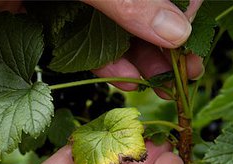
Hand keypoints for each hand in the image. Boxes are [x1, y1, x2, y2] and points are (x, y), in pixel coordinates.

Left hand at [0, 0, 203, 89]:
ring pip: (113, 29)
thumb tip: (176, 29)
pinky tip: (122, 79)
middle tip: (184, 73)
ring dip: (137, 58)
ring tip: (159, 85)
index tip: (187, 40)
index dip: (176, 9)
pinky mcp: (45, 16)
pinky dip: (103, 62)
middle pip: (137, 8)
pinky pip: (82, 43)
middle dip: (161, 41)